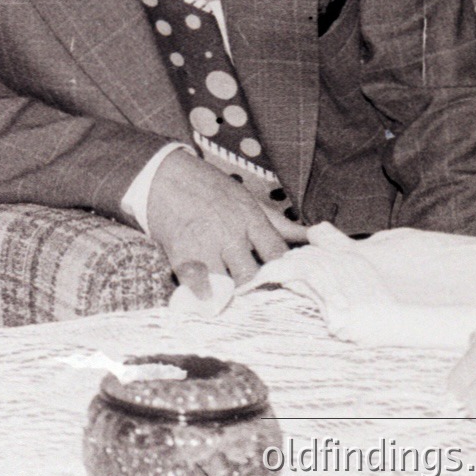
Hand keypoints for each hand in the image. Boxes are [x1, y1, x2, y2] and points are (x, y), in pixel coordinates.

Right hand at [143, 149, 305, 295]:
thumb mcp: (247, 198)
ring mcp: (206, 244)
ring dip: (232, 294)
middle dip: (257, 287)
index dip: (283, 272)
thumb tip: (314, 235)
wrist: (162, 175)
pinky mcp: (181, 253)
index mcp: (251, 219)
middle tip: (256, 296)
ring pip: (229, 284)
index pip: (279, 255)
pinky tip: (208, 300)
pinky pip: (196, 283)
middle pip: (255, 275)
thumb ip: (278, 223)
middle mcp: (231, 233)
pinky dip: (204, 295)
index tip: (280, 281)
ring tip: (234, 300)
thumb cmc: (208, 187)